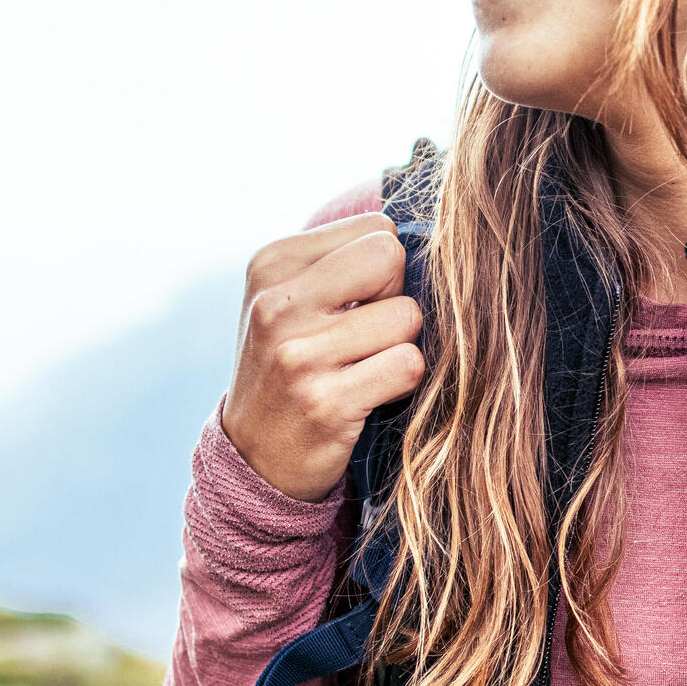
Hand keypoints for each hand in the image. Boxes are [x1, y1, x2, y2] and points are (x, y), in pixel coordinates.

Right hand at [221, 212, 426, 502]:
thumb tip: (431, 237)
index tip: (351, 304)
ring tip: (362, 368)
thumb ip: (344, 260)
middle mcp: (276, 304)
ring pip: (407, 316)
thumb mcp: (291, 297)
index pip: (376, 228)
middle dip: (395, 294)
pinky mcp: (326, 403)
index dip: (381, 268)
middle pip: (390, 257)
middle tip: (368, 332)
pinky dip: (403, 382)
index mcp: (270, 264)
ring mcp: (299, 356)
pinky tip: (370, 394)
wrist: (255, 457)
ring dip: (400, 345)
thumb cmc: (293, 363)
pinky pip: (409, 365)